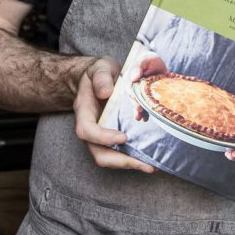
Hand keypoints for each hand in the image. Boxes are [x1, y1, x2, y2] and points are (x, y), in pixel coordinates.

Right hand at [71, 57, 154, 172]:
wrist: (100, 78)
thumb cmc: (100, 73)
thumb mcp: (100, 68)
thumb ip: (101, 78)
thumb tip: (106, 93)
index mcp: (84, 111)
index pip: (87, 130)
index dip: (103, 138)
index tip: (123, 137)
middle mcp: (90, 128)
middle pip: (98, 153)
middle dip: (120, 161)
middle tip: (144, 164)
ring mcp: (100, 136)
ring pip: (109, 158)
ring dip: (129, 164)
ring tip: (151, 166)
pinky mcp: (111, 138)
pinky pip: (118, 153)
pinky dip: (133, 159)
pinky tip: (150, 160)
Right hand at [121, 52, 168, 120]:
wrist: (156, 65)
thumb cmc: (150, 60)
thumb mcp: (145, 60)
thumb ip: (138, 66)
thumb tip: (134, 77)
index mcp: (129, 78)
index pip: (130, 88)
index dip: (133, 94)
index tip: (136, 100)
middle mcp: (131, 88)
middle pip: (133, 98)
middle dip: (136, 105)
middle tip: (139, 111)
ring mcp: (137, 95)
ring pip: (137, 104)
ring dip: (139, 112)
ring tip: (141, 118)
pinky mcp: (144, 99)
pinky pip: (143, 107)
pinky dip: (144, 113)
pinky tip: (145, 118)